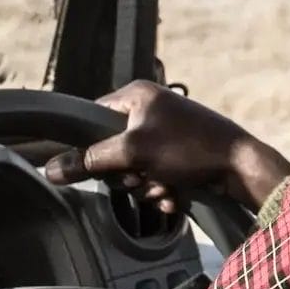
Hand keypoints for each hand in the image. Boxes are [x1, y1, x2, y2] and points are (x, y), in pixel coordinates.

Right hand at [44, 80, 289, 212]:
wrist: (240, 167)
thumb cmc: (189, 148)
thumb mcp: (134, 152)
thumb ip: (90, 160)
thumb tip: (49, 169)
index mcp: (137, 95)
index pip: (92, 118)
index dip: (90, 147)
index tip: (96, 166)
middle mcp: (150, 110)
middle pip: (111, 151)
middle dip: (126, 174)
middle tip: (141, 174)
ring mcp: (166, 134)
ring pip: (133, 170)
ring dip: (146, 186)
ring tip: (166, 184)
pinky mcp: (179, 156)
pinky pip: (154, 178)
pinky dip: (162, 190)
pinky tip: (176, 192)